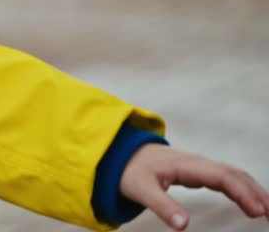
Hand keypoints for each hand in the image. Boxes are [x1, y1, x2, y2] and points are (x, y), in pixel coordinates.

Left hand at [120, 143, 268, 229]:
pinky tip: (255, 205)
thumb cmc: (131, 171)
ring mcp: (201, 166)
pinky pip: (229, 179)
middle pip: (235, 174)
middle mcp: (198, 163)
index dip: (242, 192)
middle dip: (257, 193)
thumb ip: (162, 206)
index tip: (258, 211)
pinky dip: (245, 190)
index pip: (222, 176)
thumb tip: (184, 226)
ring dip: (255, 191)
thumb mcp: (141, 190)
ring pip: (235, 176)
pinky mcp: (202, 172)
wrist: (123, 153)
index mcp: (186, 165)